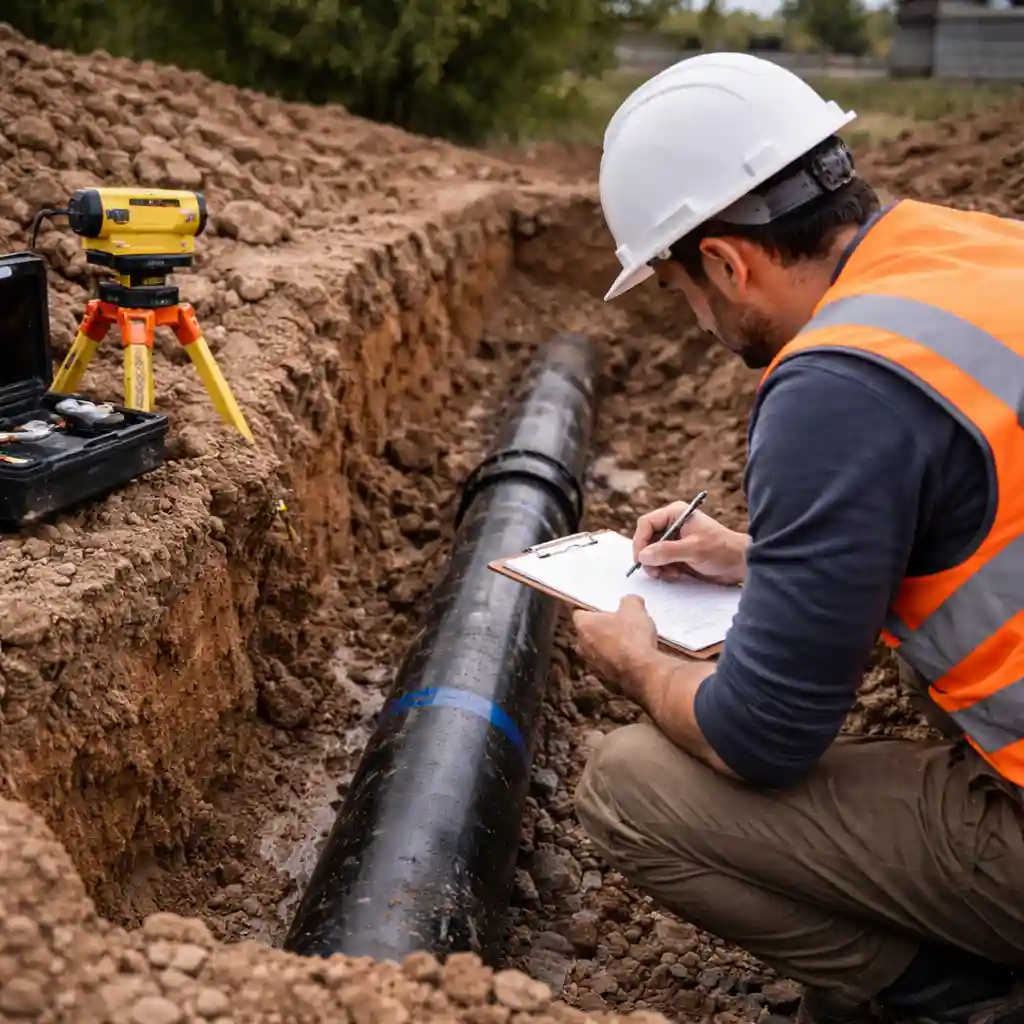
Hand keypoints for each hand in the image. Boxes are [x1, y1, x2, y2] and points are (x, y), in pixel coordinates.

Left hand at [572, 595, 658, 696]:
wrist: (641, 670)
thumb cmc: (632, 639)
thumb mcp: (634, 608)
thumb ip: (629, 600)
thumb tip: (632, 601)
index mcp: (583, 625)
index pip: (579, 612)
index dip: (592, 608)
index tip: (603, 607)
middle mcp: (583, 645)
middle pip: (589, 631)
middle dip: (603, 626)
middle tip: (620, 620)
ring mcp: (593, 663)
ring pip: (599, 648)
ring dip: (611, 643)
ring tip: (631, 637)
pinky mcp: (606, 676)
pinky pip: (610, 662)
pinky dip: (618, 658)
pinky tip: (634, 653)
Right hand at [632, 502, 747, 584]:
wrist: (740, 564)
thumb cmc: (721, 550)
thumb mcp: (694, 549)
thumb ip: (667, 551)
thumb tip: (643, 556)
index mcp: (675, 514)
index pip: (646, 524)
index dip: (641, 541)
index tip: (641, 559)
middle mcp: (672, 525)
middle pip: (646, 539)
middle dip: (648, 557)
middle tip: (655, 572)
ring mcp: (674, 540)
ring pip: (651, 553)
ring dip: (656, 566)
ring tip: (670, 574)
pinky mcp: (677, 554)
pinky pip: (660, 562)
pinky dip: (663, 571)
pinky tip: (676, 575)